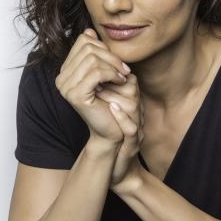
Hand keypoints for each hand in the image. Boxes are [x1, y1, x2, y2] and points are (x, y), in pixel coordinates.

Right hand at [55, 28, 130, 144]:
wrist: (112, 129)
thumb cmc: (111, 101)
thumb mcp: (104, 73)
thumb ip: (96, 55)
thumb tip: (89, 32)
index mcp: (66, 71)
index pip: (83, 41)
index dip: (104, 47)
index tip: (117, 62)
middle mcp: (61, 78)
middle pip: (88, 47)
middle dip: (111, 56)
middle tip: (124, 70)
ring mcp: (66, 87)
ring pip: (93, 58)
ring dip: (114, 66)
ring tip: (123, 76)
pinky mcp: (76, 95)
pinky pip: (96, 72)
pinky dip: (112, 74)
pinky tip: (120, 81)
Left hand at [95, 70, 145, 187]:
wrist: (112, 158)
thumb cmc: (106, 127)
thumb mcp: (103, 102)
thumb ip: (99, 84)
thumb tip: (82, 63)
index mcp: (132, 99)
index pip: (126, 77)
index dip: (108, 71)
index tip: (88, 72)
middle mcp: (138, 110)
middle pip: (130, 88)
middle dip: (108, 83)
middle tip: (91, 83)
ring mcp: (138, 126)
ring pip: (132, 105)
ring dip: (113, 98)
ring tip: (96, 93)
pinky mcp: (134, 143)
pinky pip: (132, 128)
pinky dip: (123, 119)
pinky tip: (111, 109)